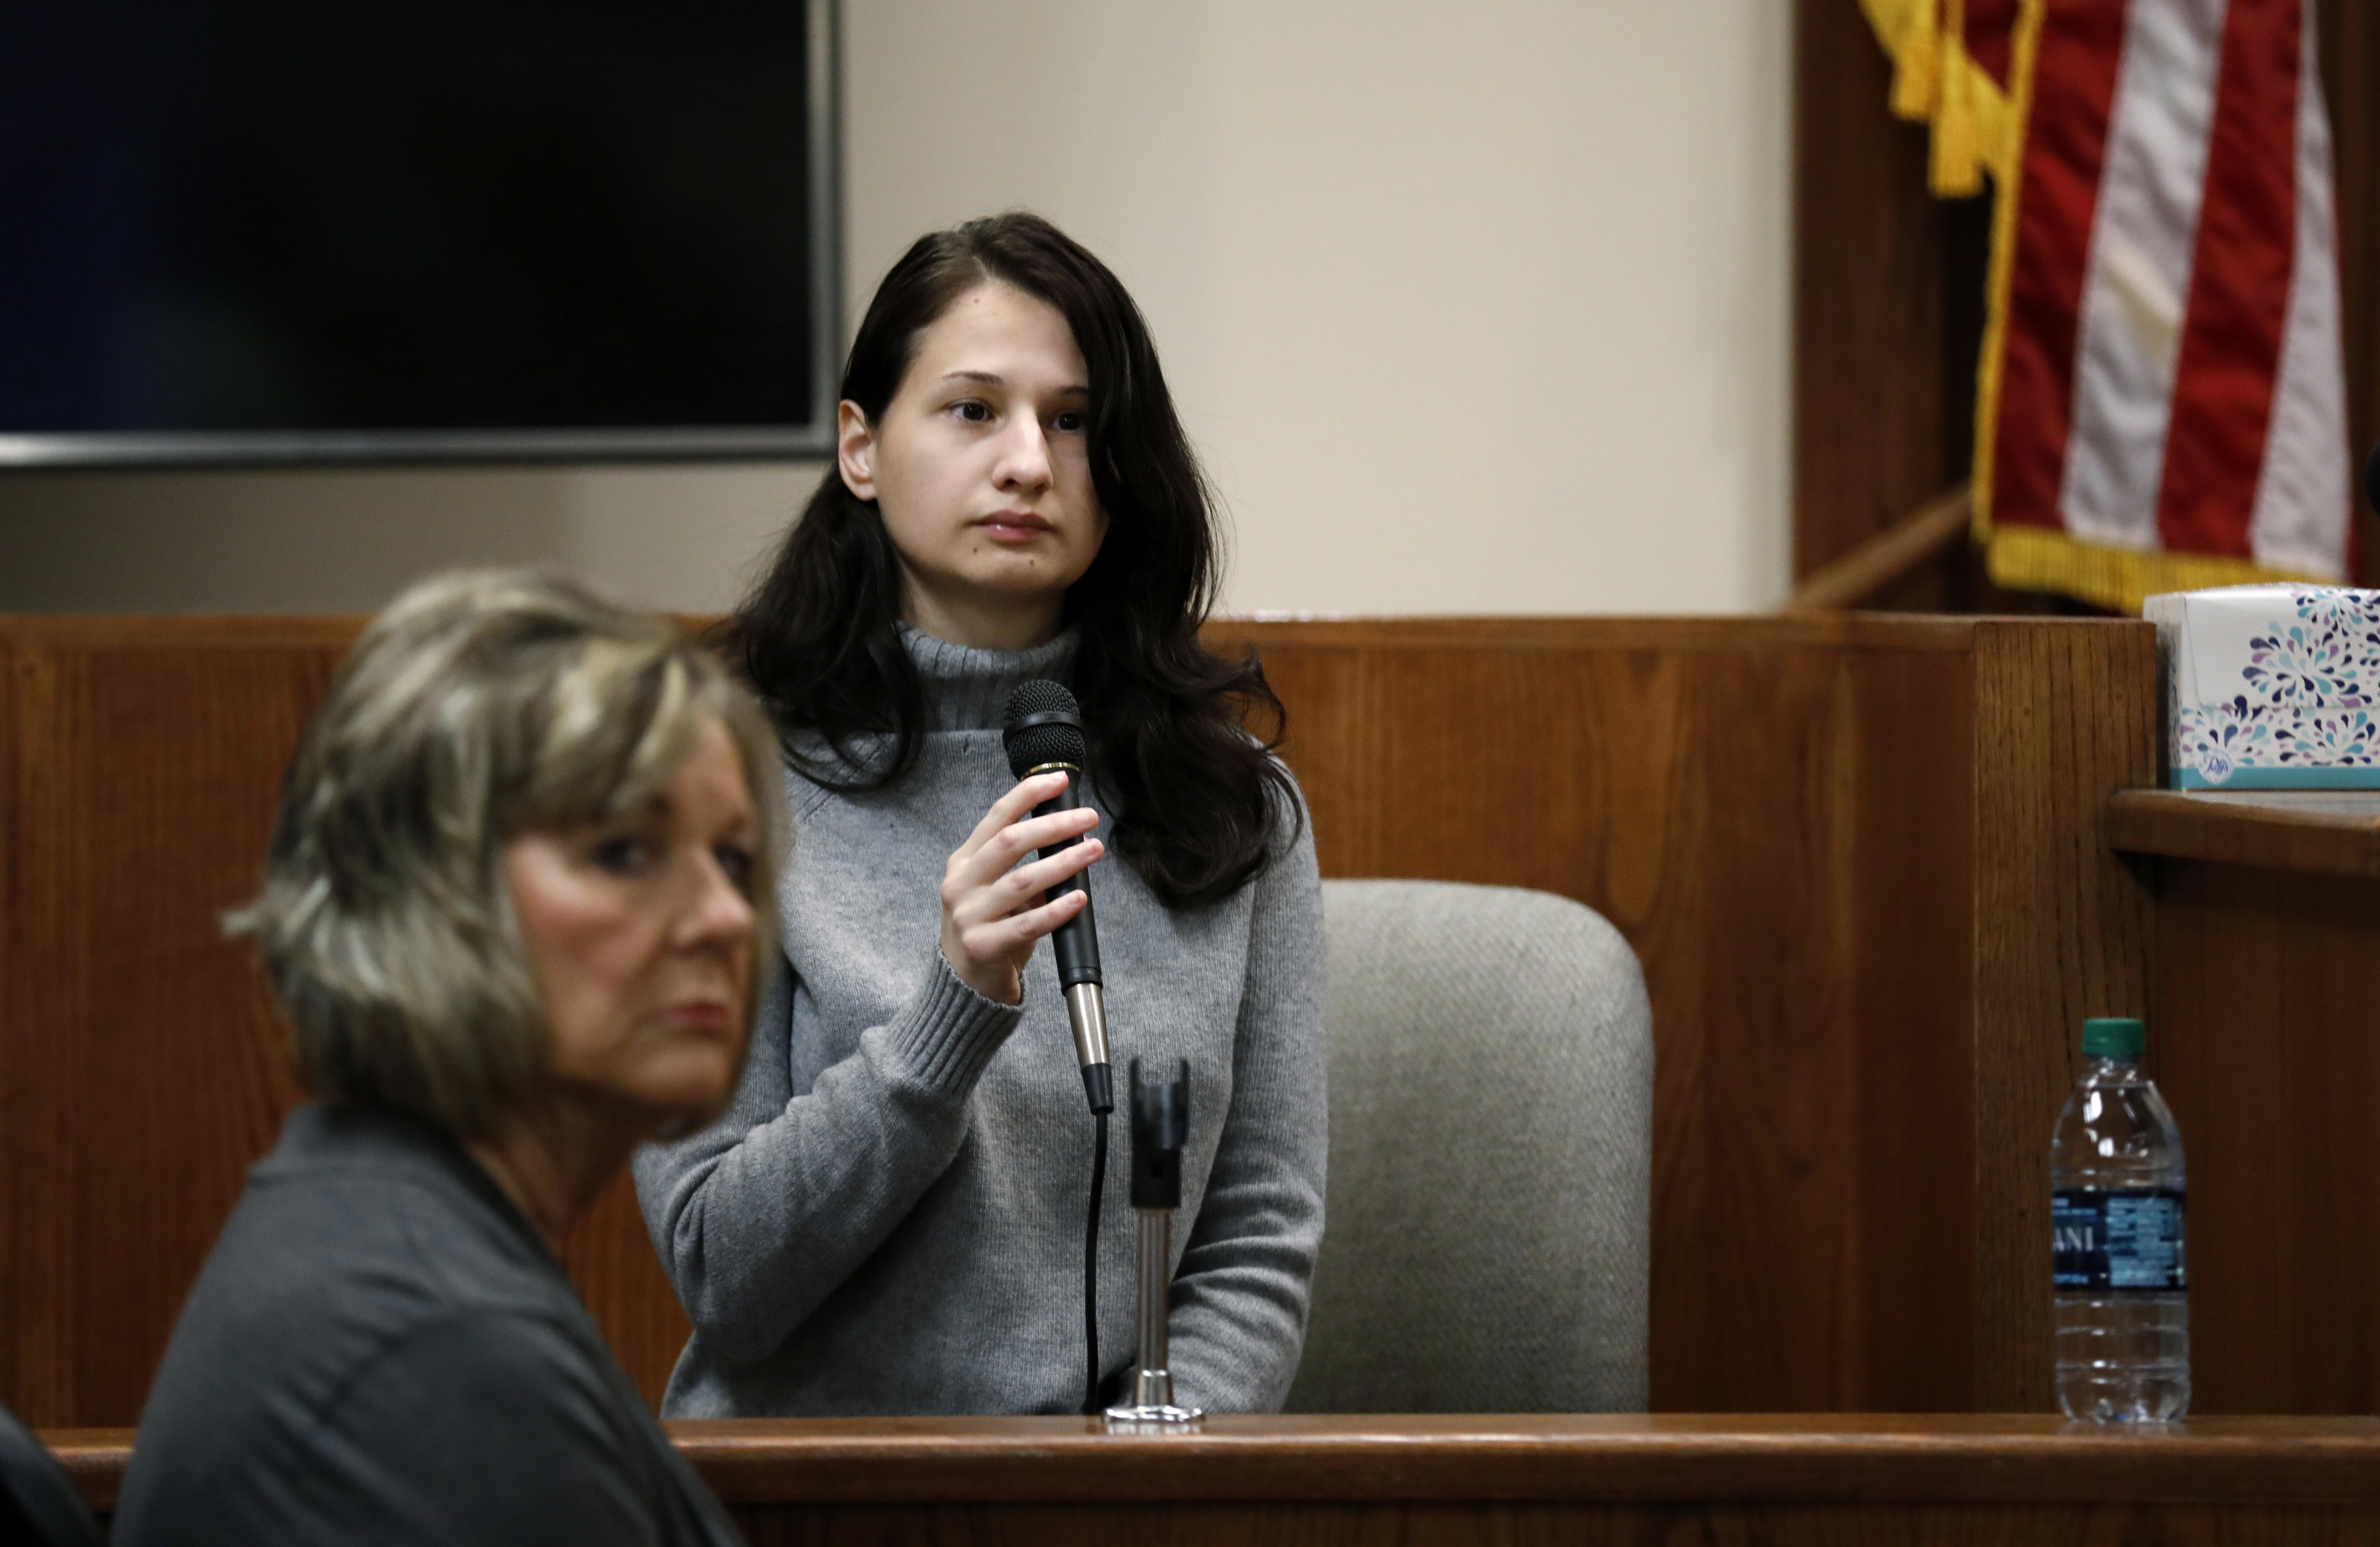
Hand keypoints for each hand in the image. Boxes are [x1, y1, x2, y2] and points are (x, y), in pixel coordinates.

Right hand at [940, 772, 1103, 1004]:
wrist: (963, 985)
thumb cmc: (988, 929)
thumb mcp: (994, 889)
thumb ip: (1022, 863)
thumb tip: (1072, 833)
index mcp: (964, 862)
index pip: (997, 817)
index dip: (1029, 794)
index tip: (1060, 781)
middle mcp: (961, 884)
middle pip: (1011, 842)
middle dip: (1054, 825)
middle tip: (1088, 819)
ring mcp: (969, 915)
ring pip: (1023, 881)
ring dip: (1064, 862)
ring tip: (1093, 850)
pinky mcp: (983, 946)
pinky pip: (1027, 924)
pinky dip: (1057, 909)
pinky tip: (1079, 898)